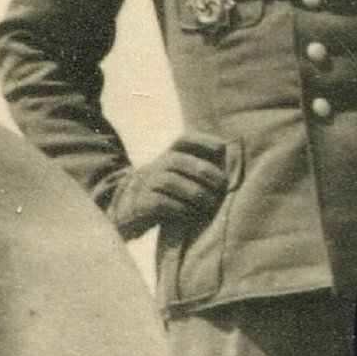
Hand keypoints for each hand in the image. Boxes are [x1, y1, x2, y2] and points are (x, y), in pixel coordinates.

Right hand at [106, 134, 230, 239]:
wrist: (126, 215)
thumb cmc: (161, 197)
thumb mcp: (176, 180)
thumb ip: (196, 174)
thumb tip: (230, 175)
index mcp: (166, 158)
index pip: (183, 140)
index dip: (202, 141)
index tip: (221, 148)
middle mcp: (154, 167)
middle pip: (179, 160)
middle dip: (205, 173)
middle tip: (222, 188)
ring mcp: (145, 184)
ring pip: (171, 181)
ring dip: (195, 193)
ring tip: (210, 204)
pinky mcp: (140, 205)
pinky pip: (161, 203)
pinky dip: (180, 209)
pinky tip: (191, 215)